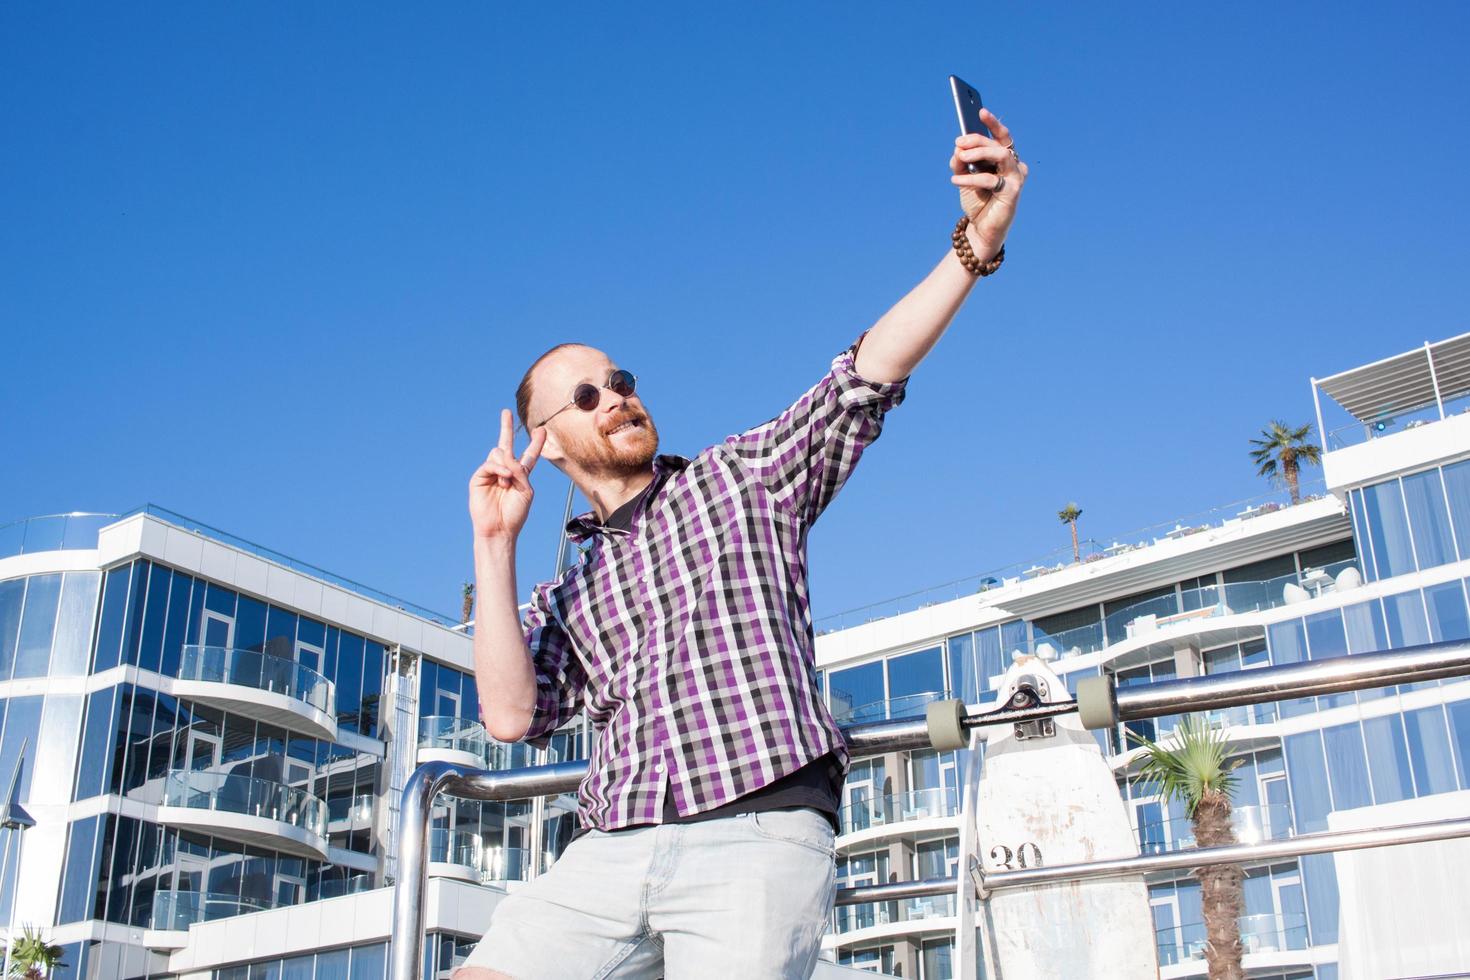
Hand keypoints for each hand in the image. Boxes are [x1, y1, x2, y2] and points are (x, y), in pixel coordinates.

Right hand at [469, 410, 546, 542]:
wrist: (499, 529)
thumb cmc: (515, 513)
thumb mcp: (526, 490)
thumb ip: (521, 471)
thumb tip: (507, 457)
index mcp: (520, 475)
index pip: (529, 456)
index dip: (535, 443)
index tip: (542, 430)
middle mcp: (505, 471)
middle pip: (506, 446)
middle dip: (506, 428)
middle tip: (506, 412)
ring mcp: (491, 473)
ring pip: (499, 453)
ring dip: (507, 466)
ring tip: (507, 483)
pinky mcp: (479, 478)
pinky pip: (490, 463)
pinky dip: (499, 469)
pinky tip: (503, 479)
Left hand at [950, 107, 1027, 260]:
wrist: (980, 228)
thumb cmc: (977, 200)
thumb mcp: (964, 177)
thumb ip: (961, 162)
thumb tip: (958, 148)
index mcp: (1005, 159)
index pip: (1002, 137)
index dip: (993, 123)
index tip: (980, 111)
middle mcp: (1014, 165)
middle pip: (998, 144)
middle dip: (977, 140)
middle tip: (958, 143)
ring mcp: (1016, 178)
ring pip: (1001, 155)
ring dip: (979, 152)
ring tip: (960, 157)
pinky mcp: (1013, 192)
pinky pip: (991, 179)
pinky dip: (971, 178)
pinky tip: (955, 180)